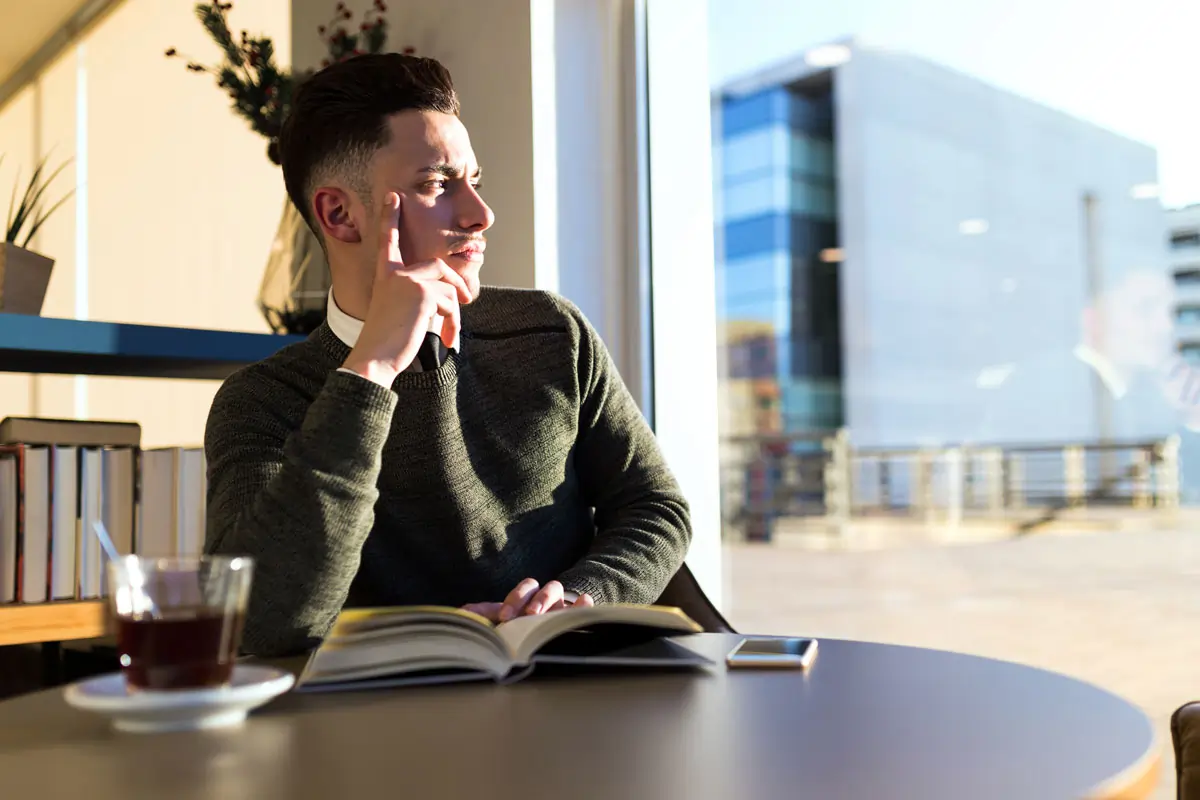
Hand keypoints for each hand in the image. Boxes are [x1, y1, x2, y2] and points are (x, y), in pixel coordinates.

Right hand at [341, 192, 472, 385]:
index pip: (388, 241)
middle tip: (467, 301)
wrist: (376, 357)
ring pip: (449, 288)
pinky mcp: (422, 292)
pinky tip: (444, 337)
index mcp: (386, 275)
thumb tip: (455, 295)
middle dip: (457, 286)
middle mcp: (395, 272)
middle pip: (440, 266)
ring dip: (454, 313)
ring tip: (446, 334)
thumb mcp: (404, 312)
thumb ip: (422, 296)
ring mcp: (408, 280)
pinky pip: (451, 301)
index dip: (390, 218)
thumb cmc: (389, 341)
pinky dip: (453, 321)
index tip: (392, 196)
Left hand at [460, 579, 594, 622]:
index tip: (506, 617)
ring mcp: (559, 605)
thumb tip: (462, 611)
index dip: (514, 600)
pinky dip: (583, 604)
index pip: (520, 591)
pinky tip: (583, 603)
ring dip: (545, 600)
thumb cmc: (521, 626)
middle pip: (535, 586)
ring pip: (555, 590)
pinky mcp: (574, 616)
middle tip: (522, 616)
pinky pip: (582, 605)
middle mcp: (540, 597)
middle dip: (527, 599)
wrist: (546, 633)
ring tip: (539, 616)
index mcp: (524, 598)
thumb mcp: (504, 621)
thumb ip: (485, 615)